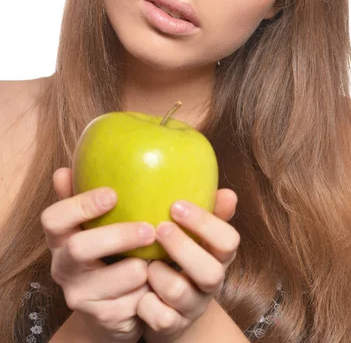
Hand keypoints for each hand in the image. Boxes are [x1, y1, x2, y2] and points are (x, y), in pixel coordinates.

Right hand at [41, 167, 155, 342]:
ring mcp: (80, 296)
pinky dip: (150, 290)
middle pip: (80, 249)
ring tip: (159, 257)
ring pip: (112, 281)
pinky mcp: (103, 318)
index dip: (80, 205)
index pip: (54, 219)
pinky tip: (161, 280)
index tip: (112, 193)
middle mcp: (63, 267)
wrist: (112, 310)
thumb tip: (64, 169)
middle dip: (118, 236)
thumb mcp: (94, 226)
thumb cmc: (107, 252)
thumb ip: (82, 198)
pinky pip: (132, 303)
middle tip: (149, 229)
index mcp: (60, 239)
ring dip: (140, 268)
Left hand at [137, 189, 239, 340]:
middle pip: (211, 272)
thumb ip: (211, 213)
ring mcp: (192, 307)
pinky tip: (138, 289)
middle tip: (160, 228)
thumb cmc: (181, 261)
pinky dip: (145, 303)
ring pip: (179, 293)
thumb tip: (228, 192)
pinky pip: (159, 317)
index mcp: (219, 257)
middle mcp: (210, 283)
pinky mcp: (171, 327)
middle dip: (182, 248)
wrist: (170, 310)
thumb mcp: (196, 238)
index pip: (228, 241)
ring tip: (147, 262)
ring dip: (158, 274)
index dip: (205, 223)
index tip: (176, 204)